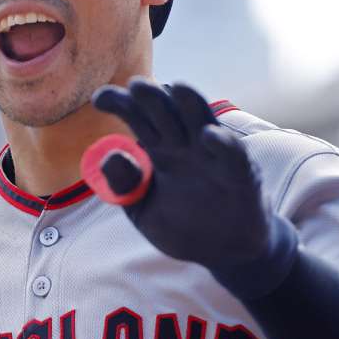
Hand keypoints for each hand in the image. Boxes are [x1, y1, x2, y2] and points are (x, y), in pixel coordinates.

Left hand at [91, 79, 274, 272]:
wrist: (224, 253)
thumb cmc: (183, 226)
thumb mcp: (142, 209)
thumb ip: (125, 185)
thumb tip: (111, 156)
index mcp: (160, 149)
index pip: (138, 117)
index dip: (120, 104)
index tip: (98, 100)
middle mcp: (185, 145)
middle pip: (167, 112)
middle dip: (152, 98)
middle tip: (136, 86)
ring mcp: (213, 157)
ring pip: (202, 121)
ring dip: (191, 104)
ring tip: (177, 87)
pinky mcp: (240, 175)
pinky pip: (232, 155)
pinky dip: (222, 144)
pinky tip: (208, 136)